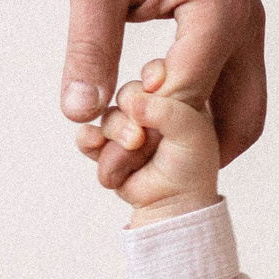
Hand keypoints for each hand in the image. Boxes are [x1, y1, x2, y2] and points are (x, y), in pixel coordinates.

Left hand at [64, 0, 266, 181]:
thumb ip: (88, 49)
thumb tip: (78, 116)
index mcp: (219, 13)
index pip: (188, 97)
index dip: (145, 129)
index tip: (102, 148)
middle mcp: (246, 25)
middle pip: (241, 121)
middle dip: (194, 157)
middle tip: (142, 177)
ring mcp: (246, 26)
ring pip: (241, 109)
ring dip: (200, 139)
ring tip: (144, 152)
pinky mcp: (234, 25)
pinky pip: (229, 86)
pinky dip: (200, 112)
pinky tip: (152, 116)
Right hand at [97, 59, 222, 226]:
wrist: (174, 204)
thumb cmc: (190, 168)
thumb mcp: (190, 131)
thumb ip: (166, 110)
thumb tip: (132, 102)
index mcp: (176, 100)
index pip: (158, 73)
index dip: (153, 77)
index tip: (156, 86)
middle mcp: (151, 112)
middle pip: (128, 94)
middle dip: (131, 115)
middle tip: (141, 137)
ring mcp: (129, 129)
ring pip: (109, 117)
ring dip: (117, 136)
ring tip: (132, 150)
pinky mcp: (109, 148)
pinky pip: (89, 136)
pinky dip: (89, 141)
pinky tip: (94, 143)